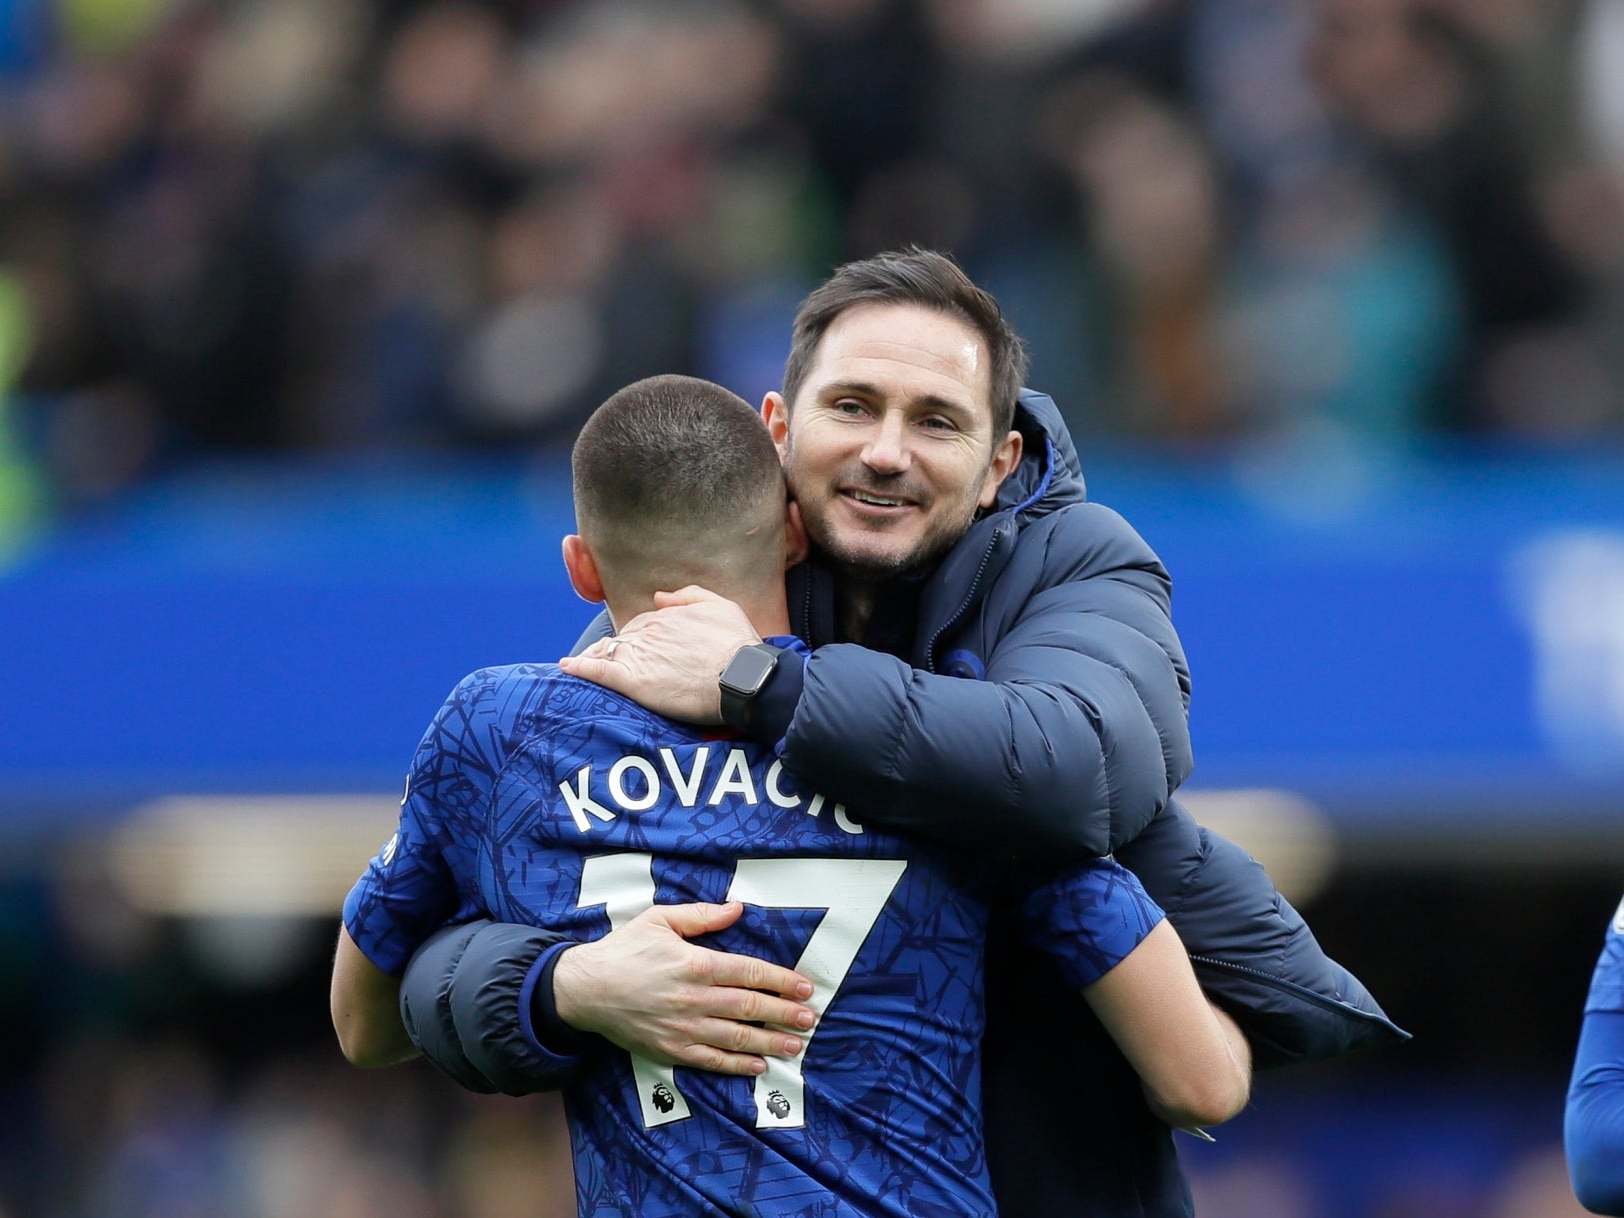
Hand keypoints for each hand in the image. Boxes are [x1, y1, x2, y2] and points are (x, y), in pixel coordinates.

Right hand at [552, 900, 816, 1076]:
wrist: (586, 988)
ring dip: (769, 1041)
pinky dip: (736, 1065)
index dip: (780, 980)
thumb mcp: (659, 919)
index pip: (749, 972)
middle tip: (810, 1018)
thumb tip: (737, 909)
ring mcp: (683, 1027)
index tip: (804, 987)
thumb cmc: (625, 949)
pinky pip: (710, 1059)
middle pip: (749, 1006)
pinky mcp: (670, 1049)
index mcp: (695, 963)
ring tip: (796, 1045)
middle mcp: (694, 998)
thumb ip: (701, 916)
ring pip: (735, 1037)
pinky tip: (758, 1065)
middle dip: (783, 1013)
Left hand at [558, 586, 760, 724]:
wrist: (742, 676)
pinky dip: (581, 668)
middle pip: (624, 638)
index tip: (640, 648)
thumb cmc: (738, 644)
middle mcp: (649, 631)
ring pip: (608, 651)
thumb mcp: (722, 606)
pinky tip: (568, 668)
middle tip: (613, 661)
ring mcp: (639, 654)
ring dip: (594, 656)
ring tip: (581, 665)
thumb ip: (690, 596)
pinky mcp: (633, 680)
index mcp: (668, 616)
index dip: (640, 636)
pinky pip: (599, 670)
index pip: (643, 624)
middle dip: (618, 648)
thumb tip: (660, 596)